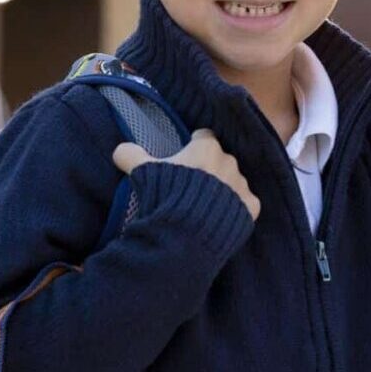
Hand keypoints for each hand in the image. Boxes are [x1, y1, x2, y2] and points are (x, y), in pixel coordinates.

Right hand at [114, 128, 259, 219]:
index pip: (203, 136)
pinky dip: (236, 209)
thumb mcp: (143, 173)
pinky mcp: (251, 208)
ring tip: (204, 207)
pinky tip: (219, 219)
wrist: (187, 234)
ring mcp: (242, 185)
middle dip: (208, 169)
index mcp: (207, 146)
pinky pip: (246, 203)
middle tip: (190, 187)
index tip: (184, 160)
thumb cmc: (165, 196)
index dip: (193, 146)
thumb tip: (119, 149)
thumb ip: (131, 156)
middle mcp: (229, 161)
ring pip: (234, 181)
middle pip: (219, 159)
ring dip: (223, 189)